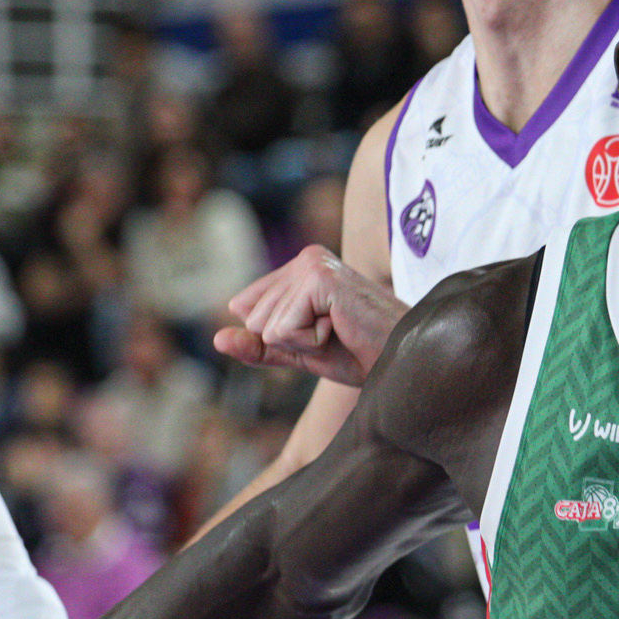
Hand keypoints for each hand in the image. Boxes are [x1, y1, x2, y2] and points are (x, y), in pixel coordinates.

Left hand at [215, 246, 403, 385]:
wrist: (402, 361)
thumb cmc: (362, 353)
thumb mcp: (300, 351)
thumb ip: (259, 345)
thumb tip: (216, 338)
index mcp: (301, 266)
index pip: (248, 309)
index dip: (281, 336)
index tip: (324, 332)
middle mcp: (305, 257)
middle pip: (254, 318)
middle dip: (291, 340)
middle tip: (335, 333)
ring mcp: (312, 264)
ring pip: (266, 326)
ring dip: (302, 342)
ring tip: (340, 330)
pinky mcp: (318, 279)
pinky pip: (281, 330)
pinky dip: (309, 342)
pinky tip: (341, 328)